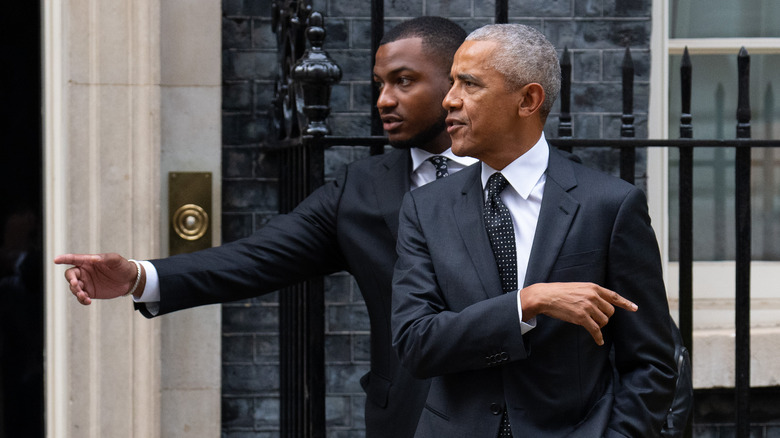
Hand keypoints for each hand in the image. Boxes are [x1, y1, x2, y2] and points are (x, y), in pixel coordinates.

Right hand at [54, 253, 143, 304]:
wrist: (130, 280)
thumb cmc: (122, 266)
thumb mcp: (116, 260)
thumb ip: (106, 258)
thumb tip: (94, 259)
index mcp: (89, 261)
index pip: (74, 259)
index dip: (65, 259)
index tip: (56, 260)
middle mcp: (85, 271)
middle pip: (70, 275)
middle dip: (71, 281)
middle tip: (77, 285)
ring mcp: (87, 282)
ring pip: (74, 288)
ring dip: (77, 292)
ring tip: (85, 296)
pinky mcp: (90, 292)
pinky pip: (81, 297)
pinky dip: (82, 299)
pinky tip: (88, 301)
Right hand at [520, 282, 636, 345]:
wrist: (546, 296)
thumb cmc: (560, 292)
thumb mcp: (578, 287)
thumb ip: (591, 293)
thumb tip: (601, 304)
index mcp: (593, 288)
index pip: (614, 296)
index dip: (625, 303)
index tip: (635, 308)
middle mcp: (593, 296)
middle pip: (610, 312)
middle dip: (604, 317)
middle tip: (595, 319)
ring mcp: (588, 307)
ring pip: (604, 321)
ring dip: (599, 325)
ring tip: (589, 324)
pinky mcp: (582, 317)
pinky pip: (595, 330)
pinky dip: (598, 337)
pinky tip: (599, 341)